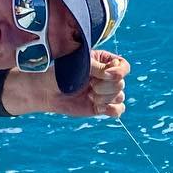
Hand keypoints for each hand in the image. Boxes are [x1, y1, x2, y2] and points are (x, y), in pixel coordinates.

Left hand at [1, 49, 129, 119]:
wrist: (48, 92)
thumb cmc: (61, 74)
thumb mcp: (79, 65)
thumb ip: (96, 67)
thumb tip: (111, 74)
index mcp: (104, 62)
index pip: (124, 66)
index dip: (118, 72)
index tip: (105, 74)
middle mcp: (108, 77)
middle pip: (121, 84)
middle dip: (105, 87)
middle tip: (89, 86)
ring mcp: (106, 92)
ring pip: (120, 97)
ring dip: (104, 98)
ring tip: (89, 95)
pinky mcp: (103, 106)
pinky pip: (118, 110)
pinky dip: (110, 110)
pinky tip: (97, 106)